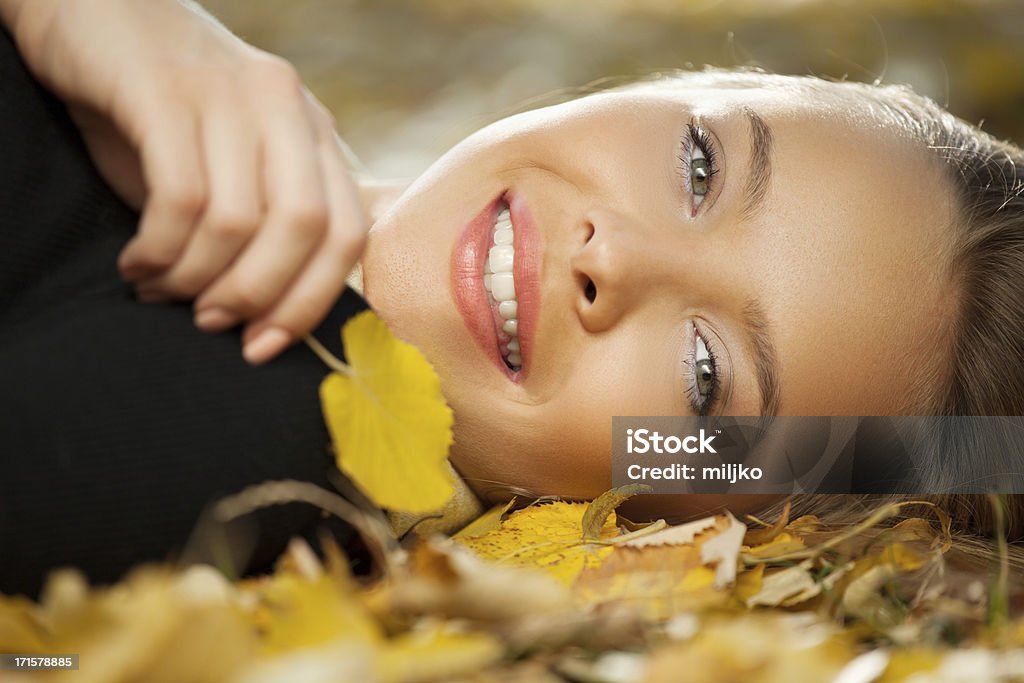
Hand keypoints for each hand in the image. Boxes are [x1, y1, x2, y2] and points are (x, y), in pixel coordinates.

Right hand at [3, 0, 367, 362]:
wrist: (91, 10)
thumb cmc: (161, 112)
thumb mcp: (229, 163)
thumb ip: (262, 224)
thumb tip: (271, 315)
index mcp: (314, 132)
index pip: (349, 232)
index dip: (312, 301)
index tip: (264, 345)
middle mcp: (286, 108)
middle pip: (306, 228)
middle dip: (258, 295)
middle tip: (210, 322)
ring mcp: (230, 93)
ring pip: (238, 220)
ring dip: (195, 278)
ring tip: (159, 289)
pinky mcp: (166, 89)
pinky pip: (180, 198)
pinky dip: (158, 250)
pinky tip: (135, 262)